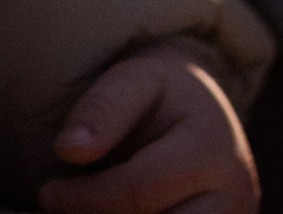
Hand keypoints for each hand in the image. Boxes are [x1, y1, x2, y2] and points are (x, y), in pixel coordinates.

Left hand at [39, 43, 259, 213]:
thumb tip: (68, 149)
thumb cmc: (162, 97)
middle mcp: (235, 193)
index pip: (139, 191)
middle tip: (66, 208)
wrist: (207, 114)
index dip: (84, 198)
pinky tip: (117, 211)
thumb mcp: (134, 81)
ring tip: (94, 208)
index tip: (47, 194)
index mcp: (211, 148)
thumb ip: (101, 109)